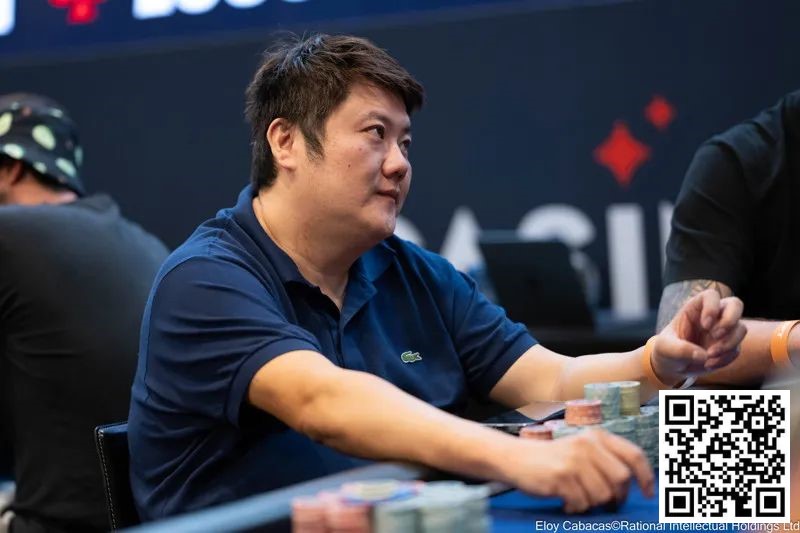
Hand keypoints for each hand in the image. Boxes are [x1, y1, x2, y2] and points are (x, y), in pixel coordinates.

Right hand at [509, 429, 653, 512]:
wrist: (516, 458)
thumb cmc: (553, 458)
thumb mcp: (581, 448)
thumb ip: (605, 458)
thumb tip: (633, 484)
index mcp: (596, 436)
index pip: (633, 455)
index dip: (646, 476)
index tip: (648, 493)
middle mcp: (587, 445)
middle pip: (621, 479)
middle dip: (617, 496)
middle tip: (608, 503)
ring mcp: (574, 461)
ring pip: (602, 495)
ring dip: (592, 503)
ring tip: (578, 497)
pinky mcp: (561, 477)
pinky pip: (582, 504)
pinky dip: (575, 508)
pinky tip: (565, 501)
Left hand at [653, 289, 745, 381]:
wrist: (673, 366)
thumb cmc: (666, 350)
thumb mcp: (665, 349)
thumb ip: (680, 350)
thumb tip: (703, 355)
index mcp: (695, 308)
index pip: (711, 295)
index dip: (712, 307)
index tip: (705, 325)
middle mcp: (713, 316)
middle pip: (736, 305)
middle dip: (730, 320)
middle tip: (716, 335)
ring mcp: (724, 330)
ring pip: (741, 329)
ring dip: (728, 344)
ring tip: (709, 356)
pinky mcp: (730, 346)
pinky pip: (736, 350)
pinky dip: (725, 359)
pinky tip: (709, 364)